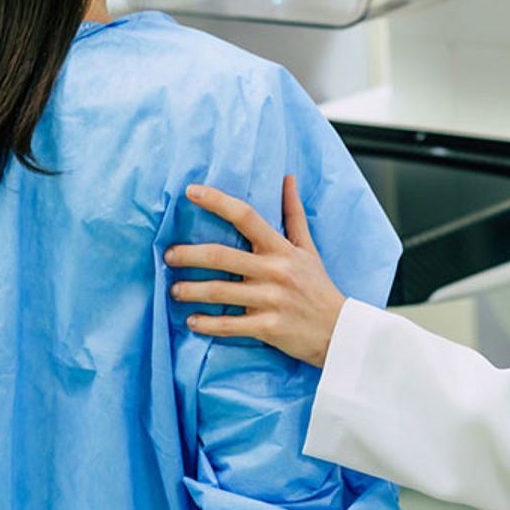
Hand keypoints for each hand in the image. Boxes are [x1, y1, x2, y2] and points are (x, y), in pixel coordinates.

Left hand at [165, 175, 347, 367]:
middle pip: (221, 255)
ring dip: (190, 291)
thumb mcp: (308, 248)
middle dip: (188, 255)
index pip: (246, 216)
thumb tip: (287, 178)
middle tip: (168, 256)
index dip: (217, 201)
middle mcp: (274, 271)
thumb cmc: (319, 287)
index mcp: (282, 249)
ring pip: (219, 291)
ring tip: (174, 290)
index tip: (191, 191)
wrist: (340, 331)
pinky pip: (229, 325)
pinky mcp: (268, 327)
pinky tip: (191, 321)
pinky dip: (206, 324)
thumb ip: (293, 214)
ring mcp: (270, 300)